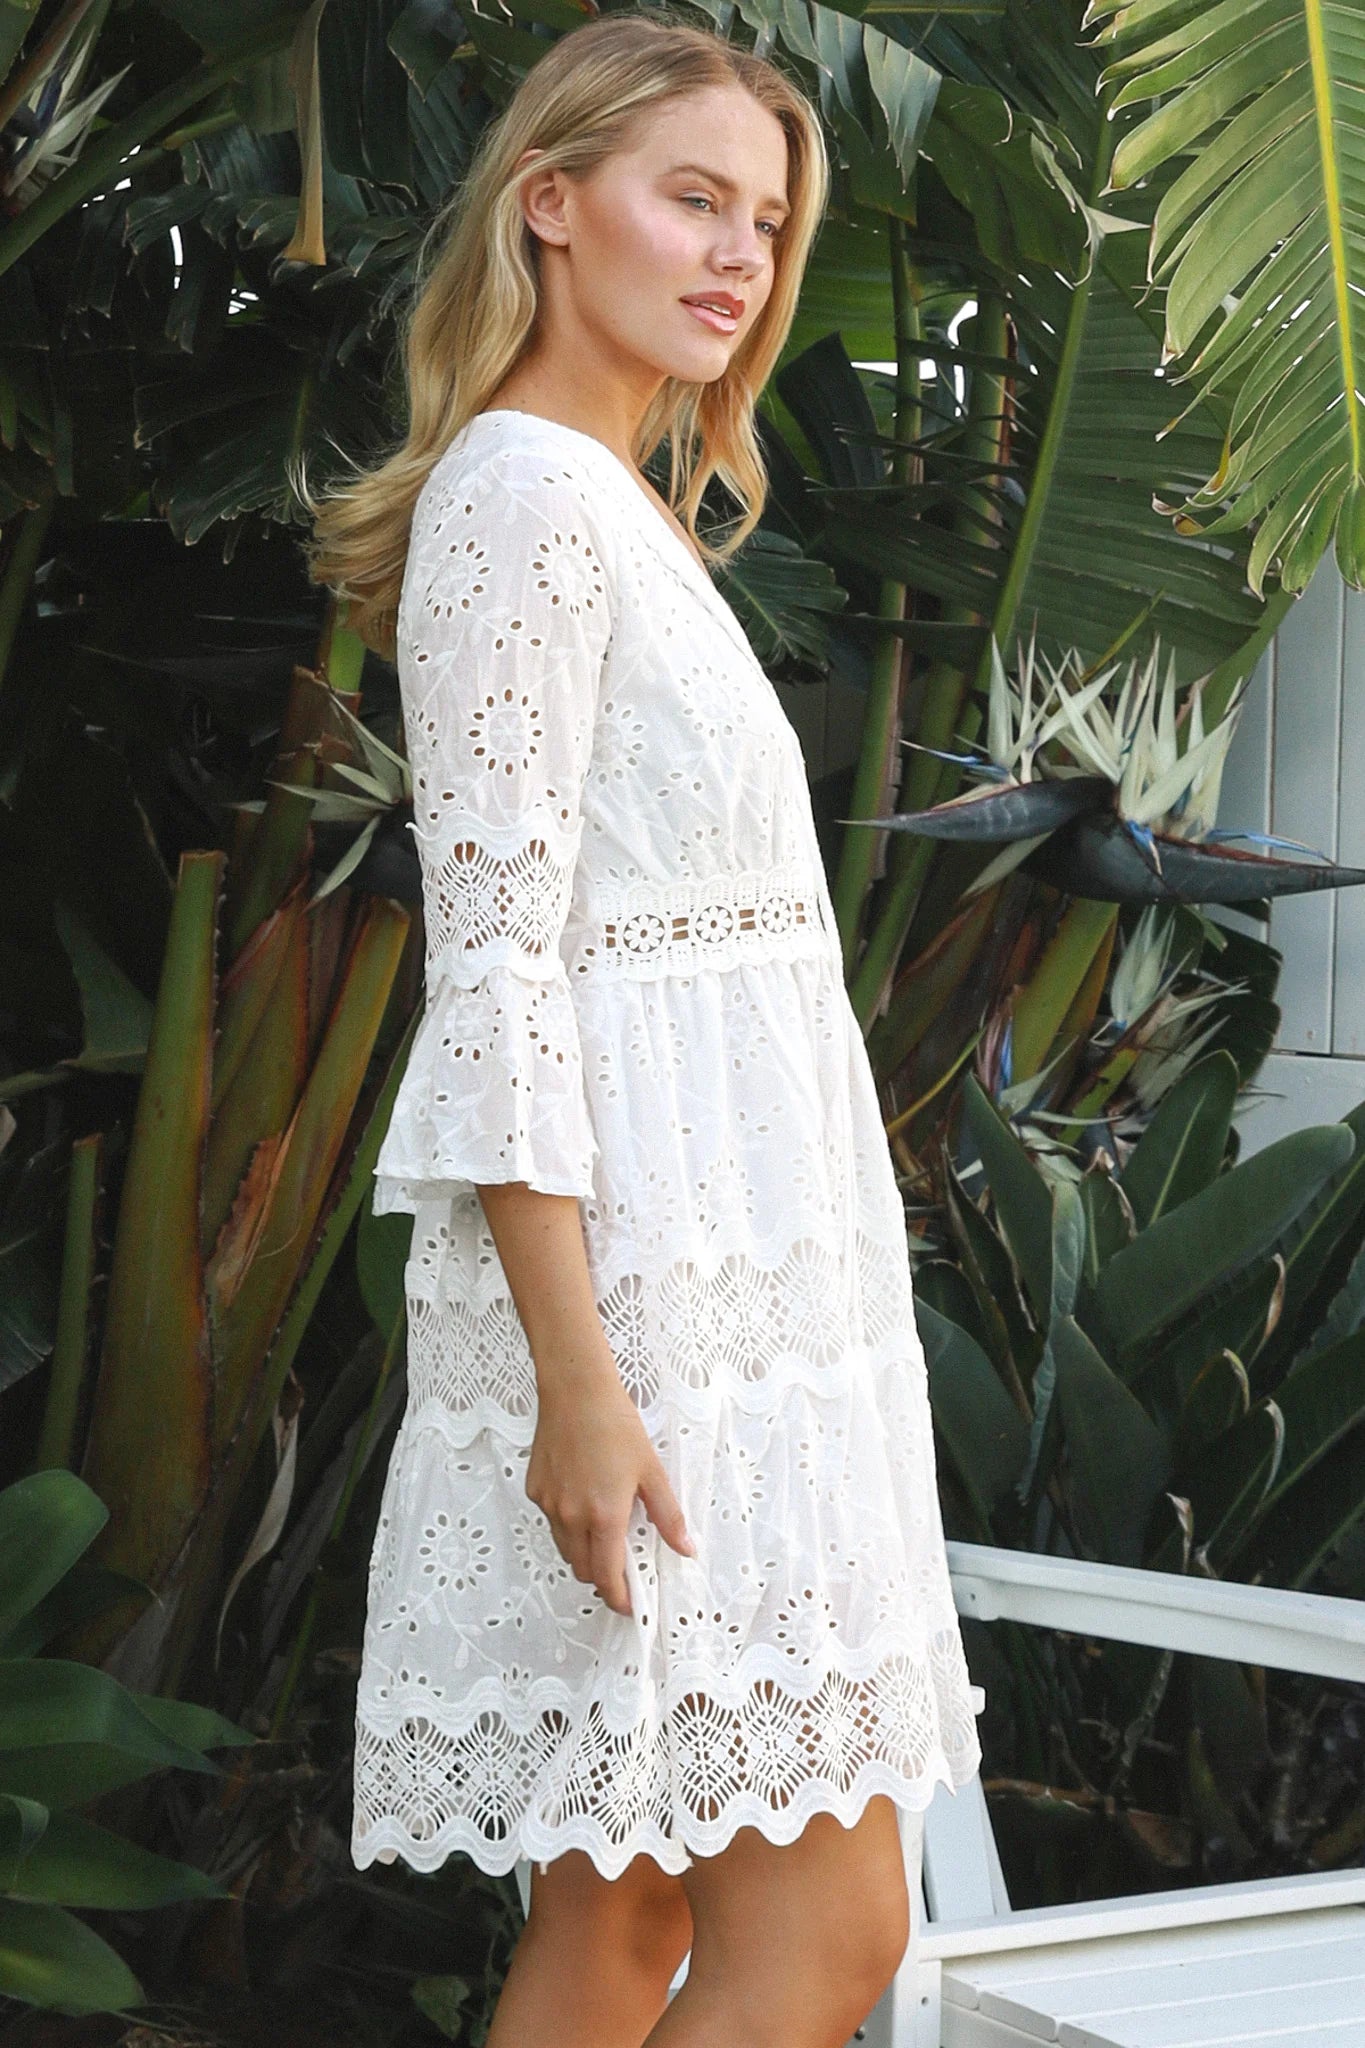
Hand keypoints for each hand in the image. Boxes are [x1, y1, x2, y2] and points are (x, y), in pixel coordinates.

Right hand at [526, 1367, 694, 1616]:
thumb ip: (668, 1516)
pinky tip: (582, 1501)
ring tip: (604, 1536)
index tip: (628, 1606)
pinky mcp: (535, 1489)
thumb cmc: (616, 1425)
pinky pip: (551, 1521)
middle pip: (582, 1569)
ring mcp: (548, 1504)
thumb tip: (686, 1549)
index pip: (606, 1576)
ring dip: (584, 1554)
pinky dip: (567, 1525)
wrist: (576, 1391)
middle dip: (601, 1578)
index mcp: (604, 1516)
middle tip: (621, 1571)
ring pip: (565, 1548)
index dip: (618, 1598)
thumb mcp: (652, 1471)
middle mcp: (570, 1517)